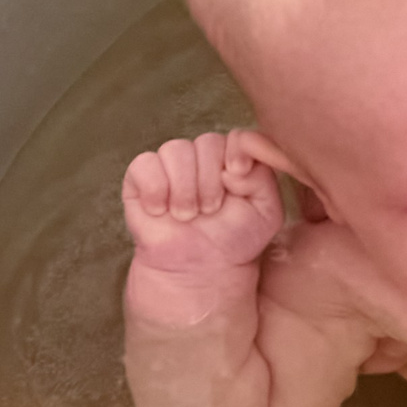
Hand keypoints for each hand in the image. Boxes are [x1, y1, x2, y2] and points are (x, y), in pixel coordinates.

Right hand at [121, 130, 284, 276]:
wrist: (201, 270)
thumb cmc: (235, 240)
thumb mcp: (267, 212)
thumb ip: (264, 180)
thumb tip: (233, 165)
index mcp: (231, 158)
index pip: (234, 136)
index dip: (235, 152)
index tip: (235, 178)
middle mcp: (201, 156)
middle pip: (206, 142)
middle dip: (210, 182)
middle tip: (209, 211)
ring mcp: (170, 165)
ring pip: (175, 149)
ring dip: (184, 188)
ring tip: (186, 216)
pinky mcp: (140, 178)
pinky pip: (145, 164)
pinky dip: (155, 189)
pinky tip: (161, 211)